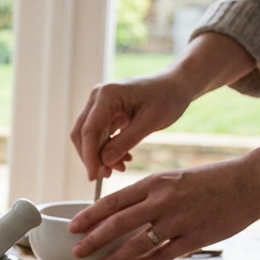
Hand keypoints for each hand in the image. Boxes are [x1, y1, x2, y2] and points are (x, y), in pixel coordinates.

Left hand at [68, 147, 259, 259]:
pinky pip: (163, 255)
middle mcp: (163, 201)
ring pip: (137, 243)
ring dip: (114, 257)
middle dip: (93, 240)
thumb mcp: (172, 178)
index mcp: (154, 183)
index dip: (89, 216)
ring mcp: (179, 220)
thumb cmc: (209, 181)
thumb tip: (119, 211)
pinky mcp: (196, 238)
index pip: (112, 201)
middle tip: (76, 251)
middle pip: (118, 223)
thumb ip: (146, 194)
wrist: (249, 182)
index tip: (72, 227)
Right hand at [70, 74, 192, 180]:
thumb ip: (126, 141)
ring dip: (100, 155)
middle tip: (104, 176)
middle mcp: (97, 98)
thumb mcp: (150, 122)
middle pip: (82, 134)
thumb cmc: (168, 97)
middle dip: (91, 157)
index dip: (89, 155)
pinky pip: (99, 134)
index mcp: (107, 95)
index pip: (89, 130)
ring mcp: (99, 104)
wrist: (177, 84)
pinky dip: (107, 149)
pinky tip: (123, 159)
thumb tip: (104, 162)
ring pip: (88, 136)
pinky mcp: (105, 112)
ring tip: (120, 168)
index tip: (93, 176)